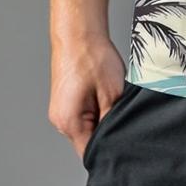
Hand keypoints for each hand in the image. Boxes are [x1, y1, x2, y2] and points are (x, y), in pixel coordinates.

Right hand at [49, 37, 125, 158]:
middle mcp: (60, 121)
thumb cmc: (92, 58)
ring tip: (111, 98)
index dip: (109, 150)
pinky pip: (84, 114)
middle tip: (121, 114)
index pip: (90, 152)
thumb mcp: (112, 93)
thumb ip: (113, 121)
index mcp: (69, 123)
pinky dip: (96, 108)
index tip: (125, 143)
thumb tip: (117, 139)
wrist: (78, 33)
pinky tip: (104, 92)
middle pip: (88, 141)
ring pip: (87, 127)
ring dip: (102, 117)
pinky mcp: (66, 101)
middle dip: (107, 131)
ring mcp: (61, 111)